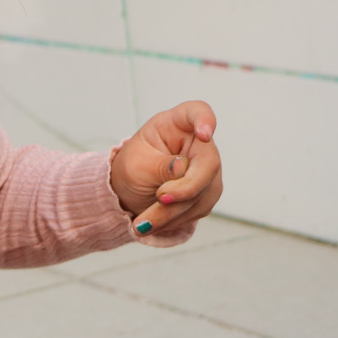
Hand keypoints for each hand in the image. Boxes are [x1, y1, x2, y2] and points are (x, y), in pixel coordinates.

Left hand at [110, 101, 222, 243]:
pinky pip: (199, 209)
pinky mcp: (207, 192)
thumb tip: (183, 170)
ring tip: (142, 224)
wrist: (129, 191)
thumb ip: (160, 166)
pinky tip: (155, 223)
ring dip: (172, 212)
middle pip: (208, 164)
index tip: (205, 134)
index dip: (206, 120)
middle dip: (185, 188)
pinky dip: (175, 220)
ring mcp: (207, 169)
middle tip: (160, 199)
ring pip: (203, 193)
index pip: (197, 112)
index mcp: (176, 124)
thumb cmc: (132, 168)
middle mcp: (197, 144)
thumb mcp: (136, 165)